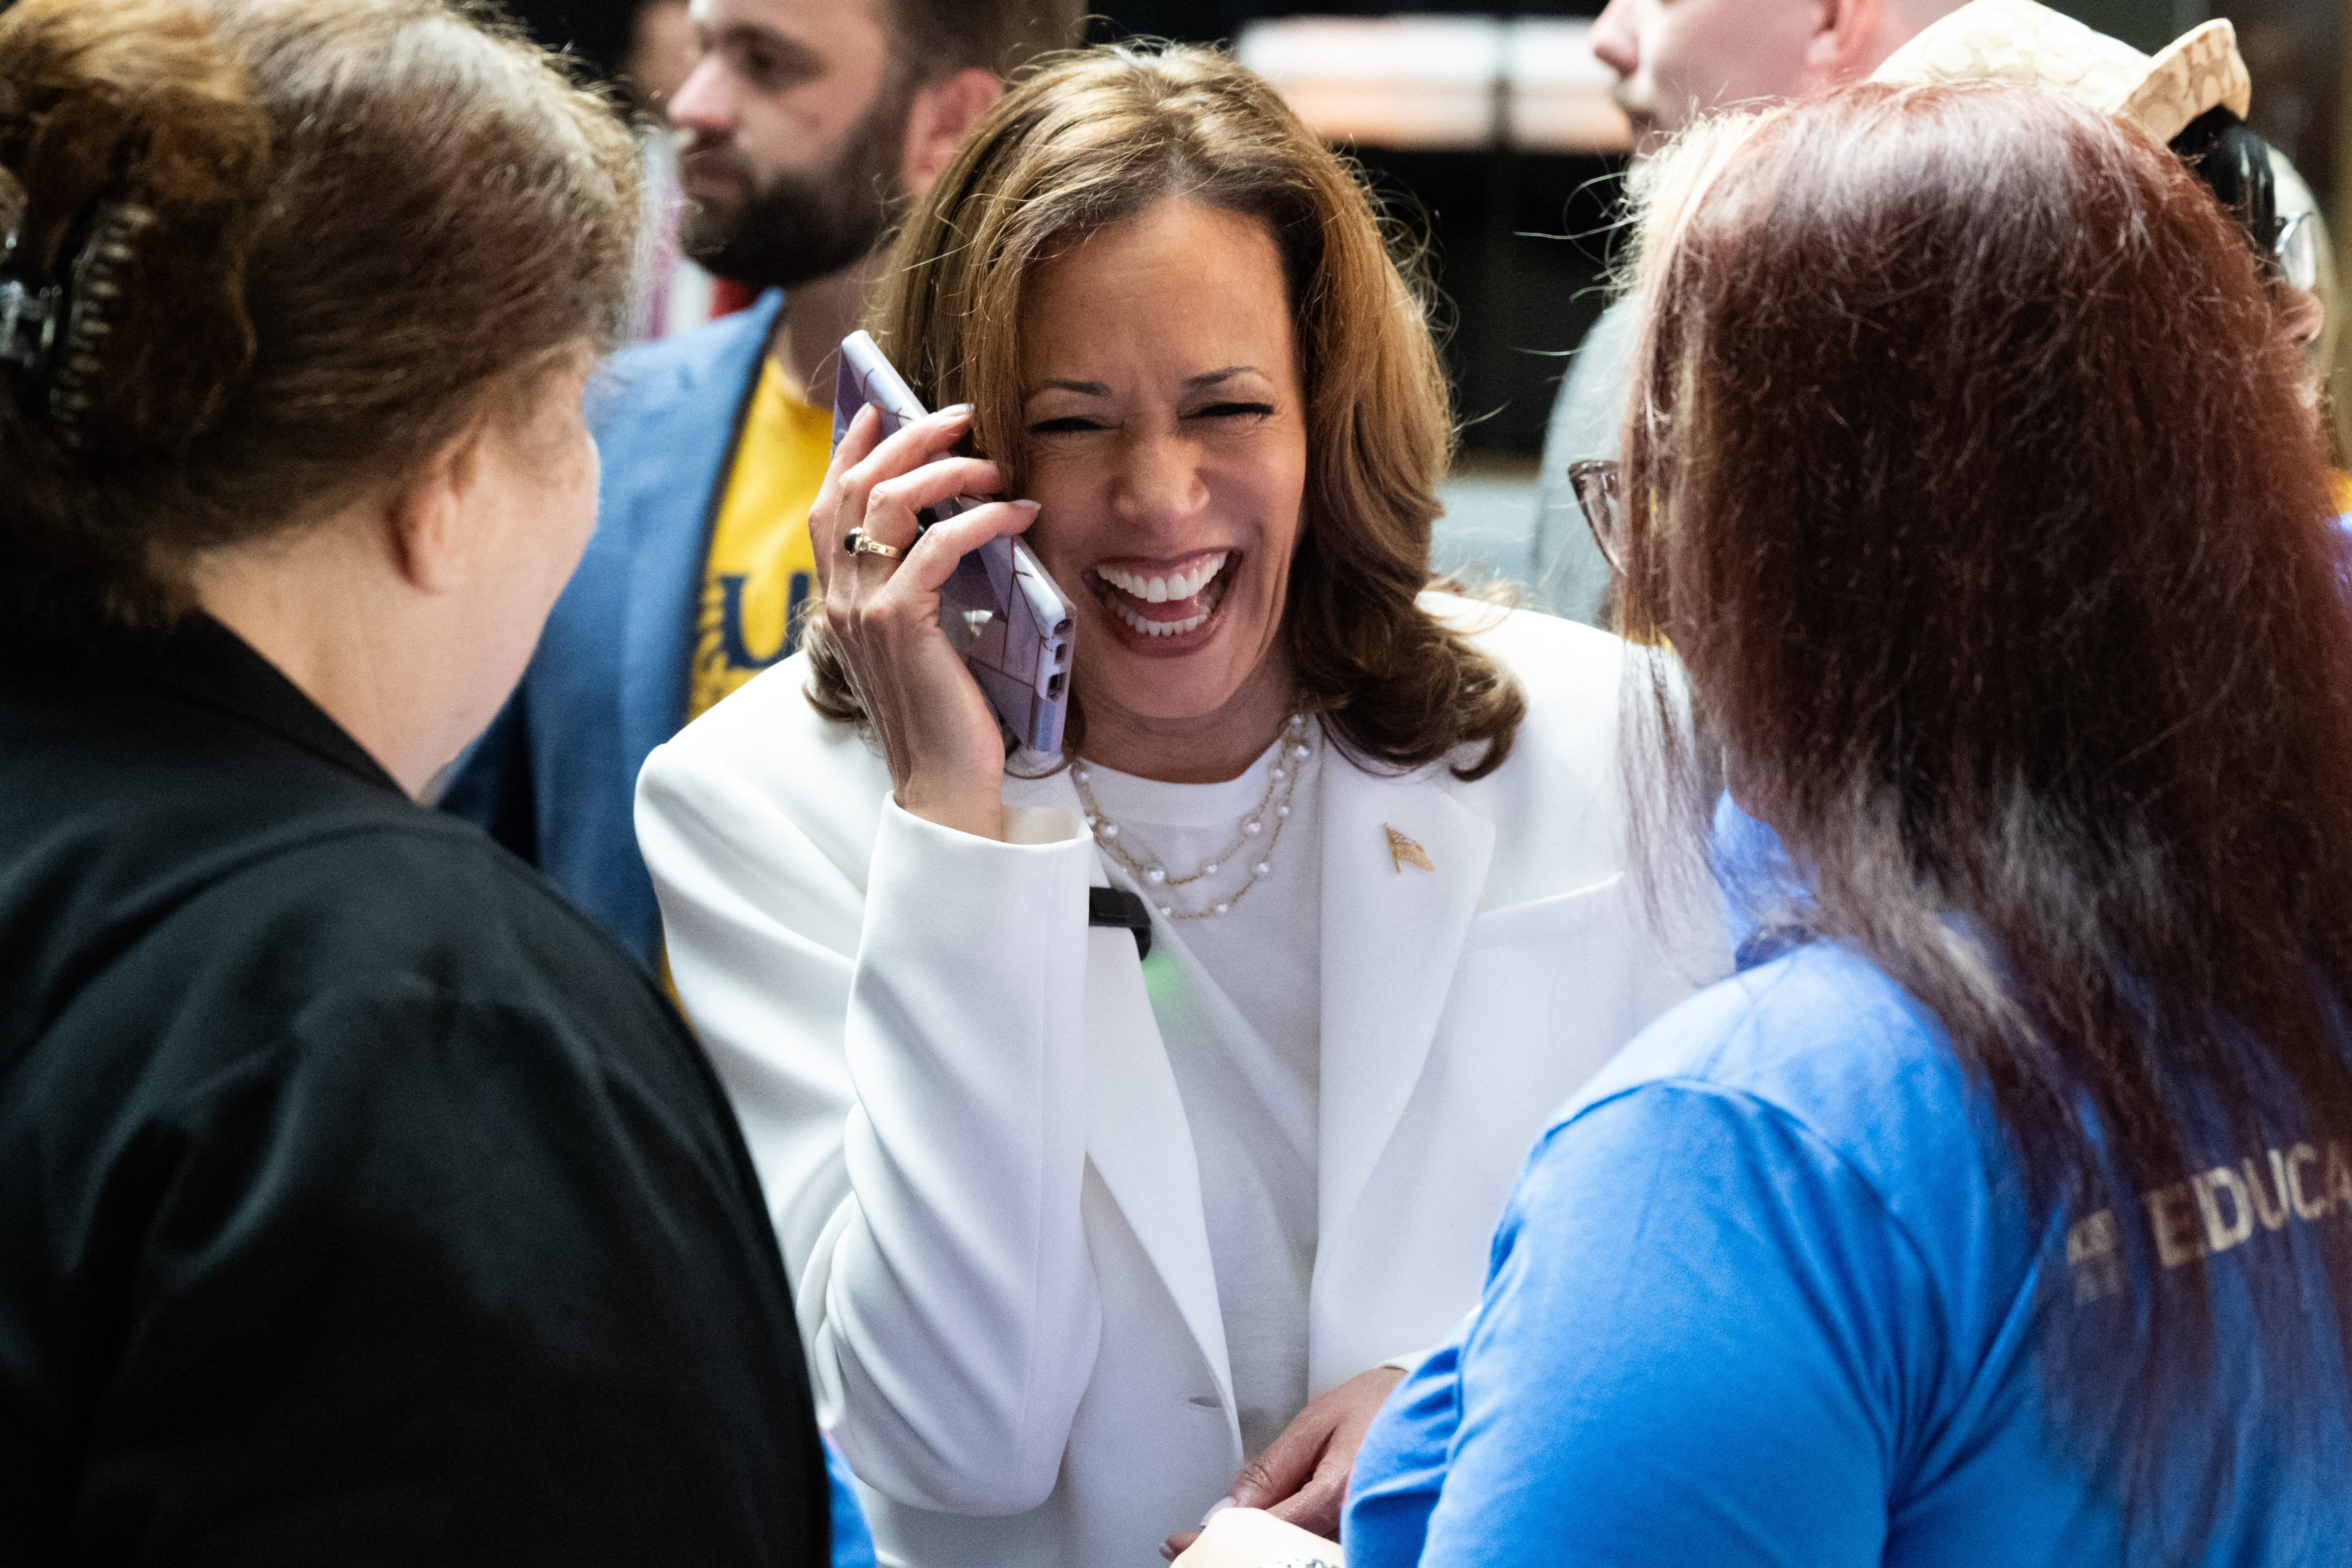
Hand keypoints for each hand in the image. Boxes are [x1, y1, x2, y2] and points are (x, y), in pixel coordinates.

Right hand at [812, 401, 1042, 839]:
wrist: (941, 784)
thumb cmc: (944, 715)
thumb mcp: (924, 639)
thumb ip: (920, 589)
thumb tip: (953, 531)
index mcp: (839, 600)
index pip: (829, 505)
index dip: (853, 451)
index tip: (882, 409)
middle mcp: (840, 599)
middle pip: (856, 487)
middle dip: (906, 438)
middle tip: (958, 416)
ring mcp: (864, 610)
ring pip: (889, 503)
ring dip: (944, 468)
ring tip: (991, 461)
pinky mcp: (901, 625)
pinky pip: (938, 545)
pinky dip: (980, 519)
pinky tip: (1017, 514)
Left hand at [1160, 1366, 1404, 1558]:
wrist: (1434, 1407)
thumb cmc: (1381, 1406)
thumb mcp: (1316, 1422)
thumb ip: (1270, 1470)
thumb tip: (1225, 1508)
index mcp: (1337, 1491)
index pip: (1262, 1530)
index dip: (1215, 1540)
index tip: (1178, 1544)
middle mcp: (1355, 1524)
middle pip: (1279, 1557)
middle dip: (1234, 1554)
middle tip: (1192, 1550)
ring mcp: (1367, 1538)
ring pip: (1300, 1560)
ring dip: (1259, 1553)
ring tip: (1225, 1545)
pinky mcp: (1373, 1543)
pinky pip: (1324, 1555)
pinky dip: (1290, 1552)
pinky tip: (1267, 1544)